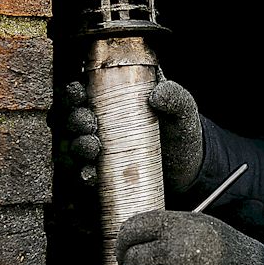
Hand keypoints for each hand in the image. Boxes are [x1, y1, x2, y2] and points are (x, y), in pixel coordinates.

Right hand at [64, 76, 203, 190]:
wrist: (190, 169)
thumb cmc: (182, 131)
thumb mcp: (183, 108)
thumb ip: (175, 96)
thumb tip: (157, 94)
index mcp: (115, 98)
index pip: (85, 89)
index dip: (74, 90)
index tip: (78, 92)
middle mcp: (102, 121)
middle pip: (74, 116)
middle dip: (75, 119)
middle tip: (88, 124)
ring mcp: (102, 148)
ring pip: (75, 144)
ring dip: (78, 145)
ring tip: (92, 148)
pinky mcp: (104, 172)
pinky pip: (85, 173)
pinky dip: (83, 174)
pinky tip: (90, 175)